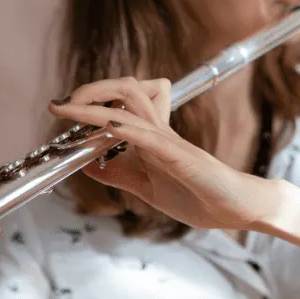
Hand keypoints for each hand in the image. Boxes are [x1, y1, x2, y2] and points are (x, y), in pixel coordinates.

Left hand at [49, 77, 275, 229]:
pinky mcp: (181, 157)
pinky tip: (106, 126)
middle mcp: (160, 132)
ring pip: (133, 105)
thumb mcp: (147, 187)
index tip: (63, 110)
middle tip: (61, 104)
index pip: (122, 103)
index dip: (91, 101)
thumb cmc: (200, 197)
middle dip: (91, 90)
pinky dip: (124, 128)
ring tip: (69, 107)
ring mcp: (170, 142)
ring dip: (96, 103)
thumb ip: (120, 174)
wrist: (238, 208)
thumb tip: (87, 164)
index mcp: (153, 138)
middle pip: (127, 90)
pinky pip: (149, 136)